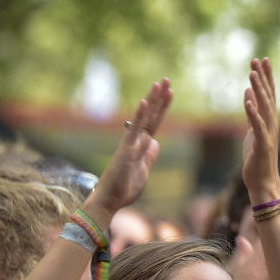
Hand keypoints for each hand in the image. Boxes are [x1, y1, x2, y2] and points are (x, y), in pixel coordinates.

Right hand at [93, 79, 172, 213]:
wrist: (110, 200)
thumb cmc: (124, 187)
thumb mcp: (144, 170)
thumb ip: (149, 155)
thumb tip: (155, 142)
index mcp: (141, 145)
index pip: (155, 122)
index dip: (162, 107)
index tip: (170, 92)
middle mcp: (135, 140)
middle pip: (151, 115)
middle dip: (159, 98)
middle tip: (167, 79)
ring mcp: (130, 143)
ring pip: (144, 119)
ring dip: (152, 101)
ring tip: (159, 83)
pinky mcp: (126, 151)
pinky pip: (134, 131)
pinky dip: (139, 116)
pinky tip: (145, 102)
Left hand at [242, 57, 279, 193]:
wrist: (263, 182)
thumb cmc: (258, 158)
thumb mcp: (254, 131)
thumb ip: (253, 113)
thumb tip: (249, 93)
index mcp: (269, 121)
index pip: (269, 94)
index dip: (267, 77)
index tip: (262, 60)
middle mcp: (272, 124)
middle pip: (268, 96)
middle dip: (263, 78)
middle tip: (257, 60)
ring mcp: (268, 134)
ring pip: (263, 108)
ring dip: (258, 90)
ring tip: (251, 74)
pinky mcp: (262, 145)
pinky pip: (257, 126)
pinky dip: (253, 113)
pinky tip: (247, 100)